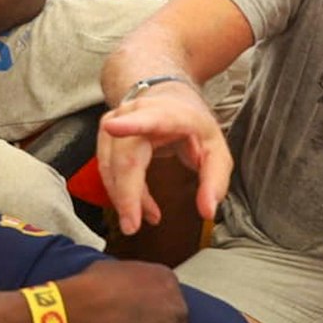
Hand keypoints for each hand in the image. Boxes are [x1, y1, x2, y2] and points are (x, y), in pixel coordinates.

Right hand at [97, 80, 232, 235]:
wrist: (169, 98)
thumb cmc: (192, 126)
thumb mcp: (216, 150)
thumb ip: (215, 181)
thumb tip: (207, 211)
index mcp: (170, 113)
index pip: (150, 118)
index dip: (131, 124)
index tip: (114, 128)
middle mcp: (137, 112)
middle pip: (125, 155)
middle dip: (126, 193)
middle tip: (132, 225)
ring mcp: (116, 119)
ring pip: (111, 165)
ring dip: (125, 198)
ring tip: (148, 217)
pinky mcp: (105, 133)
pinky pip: (108, 169)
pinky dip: (122, 192)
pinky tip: (140, 206)